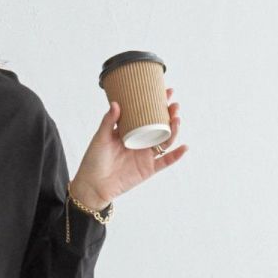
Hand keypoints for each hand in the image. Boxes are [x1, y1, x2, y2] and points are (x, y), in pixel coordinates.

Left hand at [69, 87, 187, 209]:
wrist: (93, 186)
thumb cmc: (94, 161)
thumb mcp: (100, 138)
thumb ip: (108, 121)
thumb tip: (116, 103)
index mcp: (131, 131)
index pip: (147, 114)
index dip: (158, 103)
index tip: (166, 91)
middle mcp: (141, 142)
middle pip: (160, 126)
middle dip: (170, 115)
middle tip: (174, 105)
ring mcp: (145, 155)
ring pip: (165, 140)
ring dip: (174, 130)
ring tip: (177, 120)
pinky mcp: (148, 169)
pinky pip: (165, 162)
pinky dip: (176, 155)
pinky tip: (184, 147)